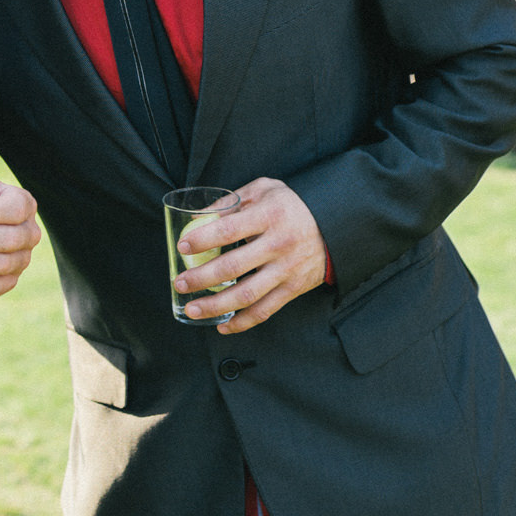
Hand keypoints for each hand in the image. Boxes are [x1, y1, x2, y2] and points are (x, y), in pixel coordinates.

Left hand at [173, 177, 326, 333]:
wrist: (336, 225)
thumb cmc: (292, 205)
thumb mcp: (264, 190)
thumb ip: (232, 201)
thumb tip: (198, 216)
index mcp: (269, 216)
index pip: (229, 229)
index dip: (203, 239)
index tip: (182, 247)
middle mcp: (278, 245)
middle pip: (233, 267)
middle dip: (201, 278)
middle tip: (179, 283)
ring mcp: (286, 270)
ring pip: (247, 295)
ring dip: (216, 306)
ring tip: (192, 309)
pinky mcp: (293, 289)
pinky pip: (265, 311)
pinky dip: (242, 322)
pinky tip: (222, 326)